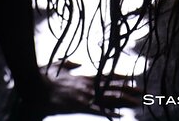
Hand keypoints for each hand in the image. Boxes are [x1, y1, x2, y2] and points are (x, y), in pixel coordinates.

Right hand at [10, 60, 141, 119]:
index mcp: (82, 77)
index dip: (120, 78)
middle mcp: (87, 85)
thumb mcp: (58, 66)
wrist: (34, 87)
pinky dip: (110, 113)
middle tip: (144, 91)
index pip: (106, 76)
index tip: (132, 79)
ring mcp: (84, 96)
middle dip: (129, 90)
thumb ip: (71, 64)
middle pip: (112, 87)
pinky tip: (121, 116)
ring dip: (125, 101)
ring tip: (138, 103)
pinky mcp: (78, 106)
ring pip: (109, 98)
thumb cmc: (43, 76)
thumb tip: (81, 62)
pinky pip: (97, 111)